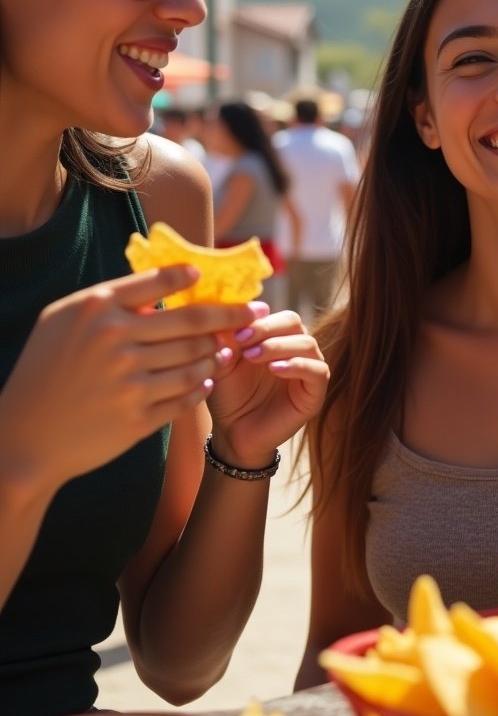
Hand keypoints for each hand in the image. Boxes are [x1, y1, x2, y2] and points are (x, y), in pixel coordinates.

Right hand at [0, 266, 259, 493]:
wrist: (24, 437)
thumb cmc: (46, 369)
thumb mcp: (65, 320)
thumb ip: (112, 299)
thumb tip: (168, 280)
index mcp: (97, 309)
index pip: (162, 281)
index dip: (194, 278)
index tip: (212, 279)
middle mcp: (115, 341)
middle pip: (194, 322)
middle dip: (232, 316)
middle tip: (255, 312)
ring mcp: (129, 381)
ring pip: (197, 360)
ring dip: (217, 354)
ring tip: (226, 350)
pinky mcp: (139, 417)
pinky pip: (188, 395)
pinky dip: (203, 385)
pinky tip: (207, 378)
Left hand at [204, 308, 328, 468]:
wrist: (234, 434)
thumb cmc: (228, 396)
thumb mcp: (223, 363)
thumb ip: (227, 340)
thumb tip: (229, 315)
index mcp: (276, 337)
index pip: (274, 313)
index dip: (256, 318)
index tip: (233, 330)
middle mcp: (296, 348)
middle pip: (294, 322)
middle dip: (268, 328)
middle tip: (244, 339)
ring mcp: (309, 369)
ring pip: (307, 343)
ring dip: (279, 346)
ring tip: (253, 357)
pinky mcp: (316, 392)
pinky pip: (317, 371)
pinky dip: (297, 366)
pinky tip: (275, 369)